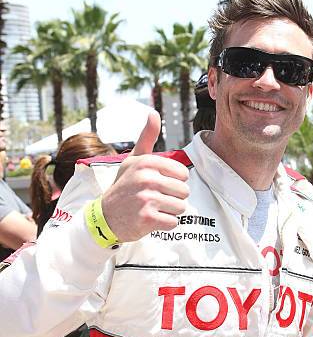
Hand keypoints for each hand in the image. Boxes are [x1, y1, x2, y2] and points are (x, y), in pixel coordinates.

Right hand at [101, 112, 189, 241]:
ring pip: (181, 207)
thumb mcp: (133, 160)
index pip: (183, 174)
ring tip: (152, 208)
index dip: (174, 182)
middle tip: (154, 199)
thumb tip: (154, 113)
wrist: (104, 217)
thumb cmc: (124, 187)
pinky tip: (150, 219)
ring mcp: (147, 199)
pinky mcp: (148, 218)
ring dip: (169, 211)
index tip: (158, 185)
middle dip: (173, 198)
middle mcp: (147, 179)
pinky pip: (173, 222)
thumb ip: (147, 138)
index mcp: (147, 163)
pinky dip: (165, 224)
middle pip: (184, 191)